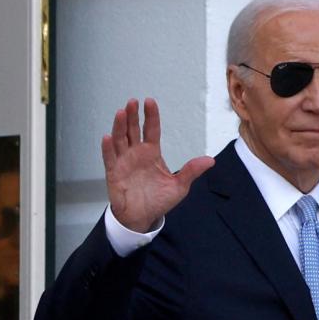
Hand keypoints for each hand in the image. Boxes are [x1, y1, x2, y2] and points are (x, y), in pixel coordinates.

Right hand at [101, 97, 214, 232]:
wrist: (142, 218)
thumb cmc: (158, 200)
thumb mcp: (179, 186)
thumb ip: (191, 171)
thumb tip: (210, 160)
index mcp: (152, 153)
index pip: (151, 129)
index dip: (150, 116)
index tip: (149, 101)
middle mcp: (136, 153)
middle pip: (133, 130)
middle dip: (132, 116)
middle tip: (133, 102)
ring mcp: (124, 161)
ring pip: (120, 139)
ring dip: (119, 126)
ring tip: (122, 113)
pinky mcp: (114, 173)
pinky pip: (109, 158)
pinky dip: (108, 148)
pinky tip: (108, 137)